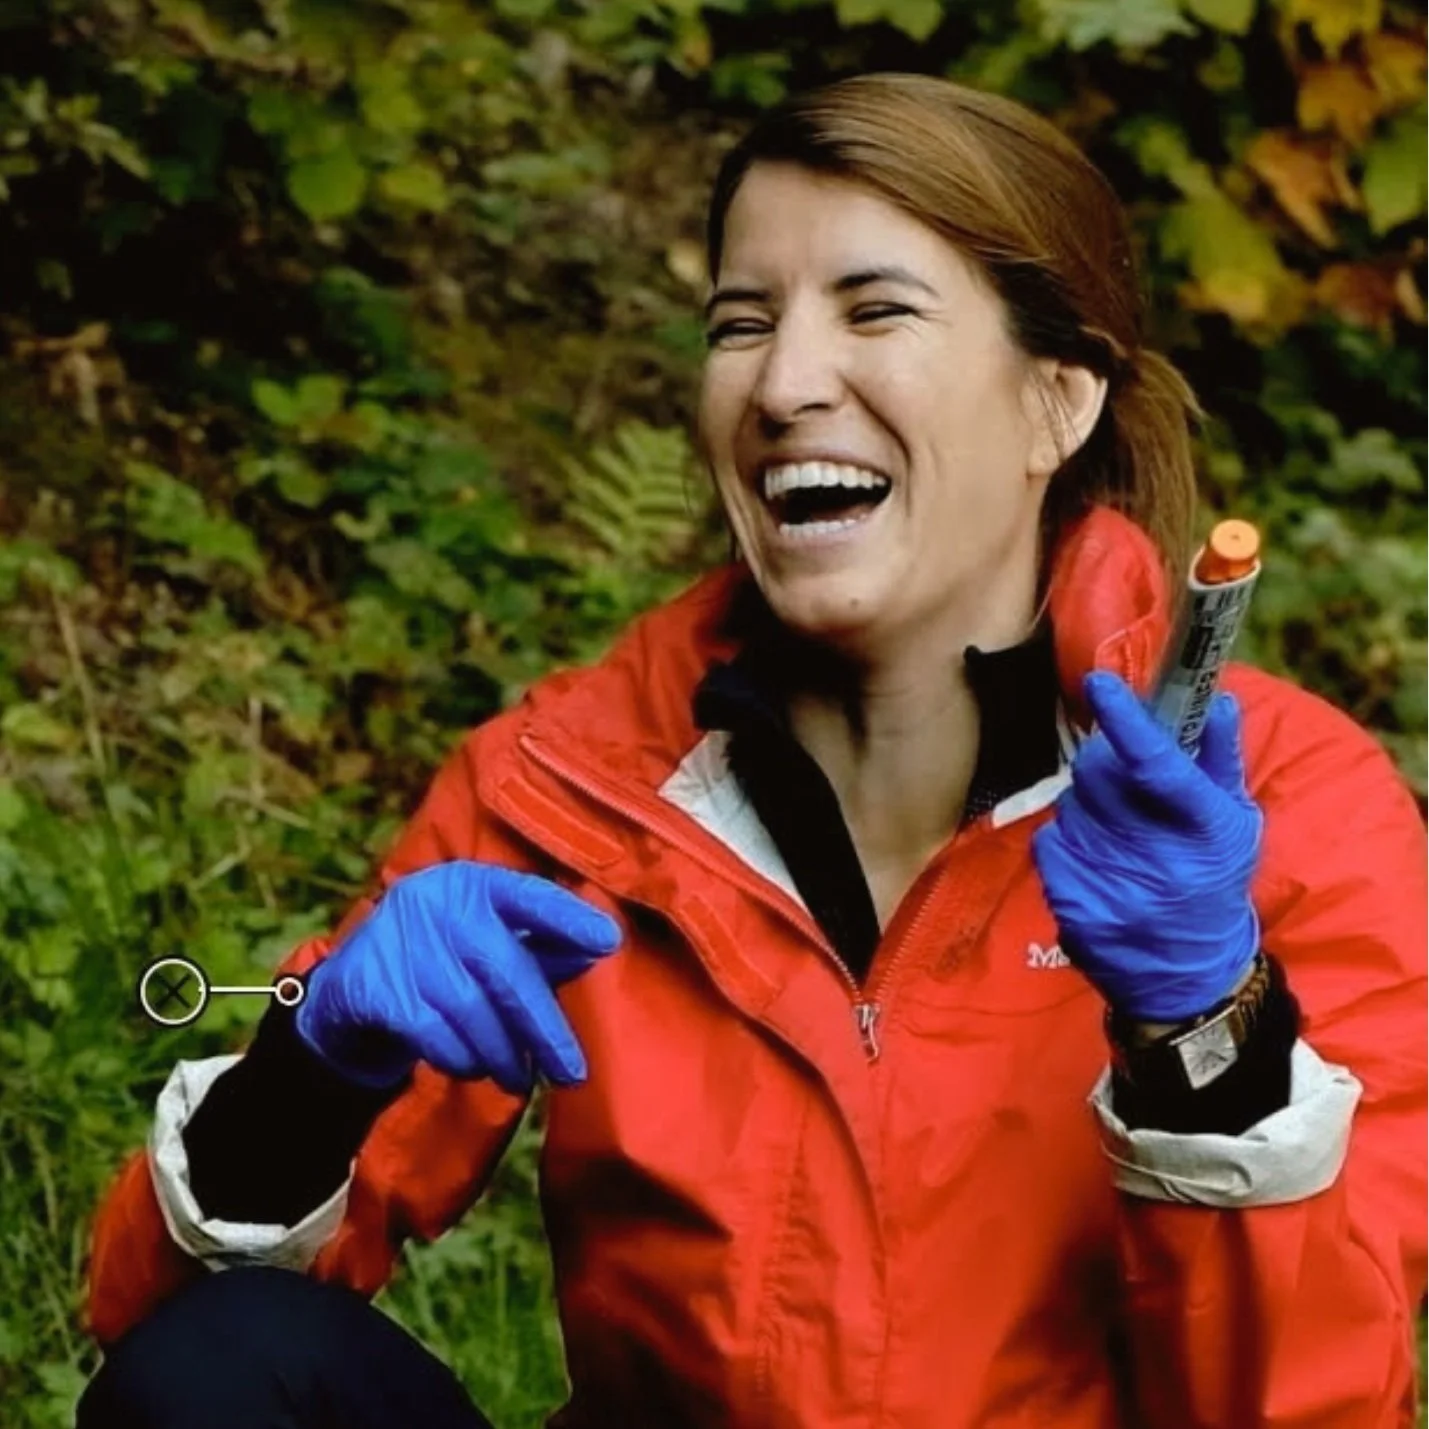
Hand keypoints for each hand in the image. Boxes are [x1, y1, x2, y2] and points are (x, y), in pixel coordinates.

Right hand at [296, 862, 621, 1091]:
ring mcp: (400, 940)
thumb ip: (541, 948)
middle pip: (505, 968)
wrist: (348, 994)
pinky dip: (460, 1057)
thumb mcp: (489, 947)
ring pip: (471, 1009)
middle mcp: (436, 902)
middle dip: (543, 1027)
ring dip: (502, 1053)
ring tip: (517, 1077)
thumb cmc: (441, 966)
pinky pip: (433, 1033)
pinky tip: (470, 1066)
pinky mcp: (372, 984)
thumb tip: (599, 947)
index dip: (567, 918)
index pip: (529, 896)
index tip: (608, 941)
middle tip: (569, 1071)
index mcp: (473, 885)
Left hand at [1031, 672, 1261, 1023]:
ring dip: (1088, 808)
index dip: (1126, 721)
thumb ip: (1222, 759)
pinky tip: (1098, 861)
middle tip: (1124, 785)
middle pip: (1098, 775)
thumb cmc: (1215, 882)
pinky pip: (1051, 842)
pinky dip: (1069, 842)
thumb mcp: (1237, 823)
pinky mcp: (1072, 904)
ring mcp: (1110, 883)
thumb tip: (1217, 700)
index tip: (1099, 684)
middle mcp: (1157, 856)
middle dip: (1104, 765)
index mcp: (1204, 828)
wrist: (1189, 974)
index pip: (1157, 764)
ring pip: (1071, 805)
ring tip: (1120, 836)